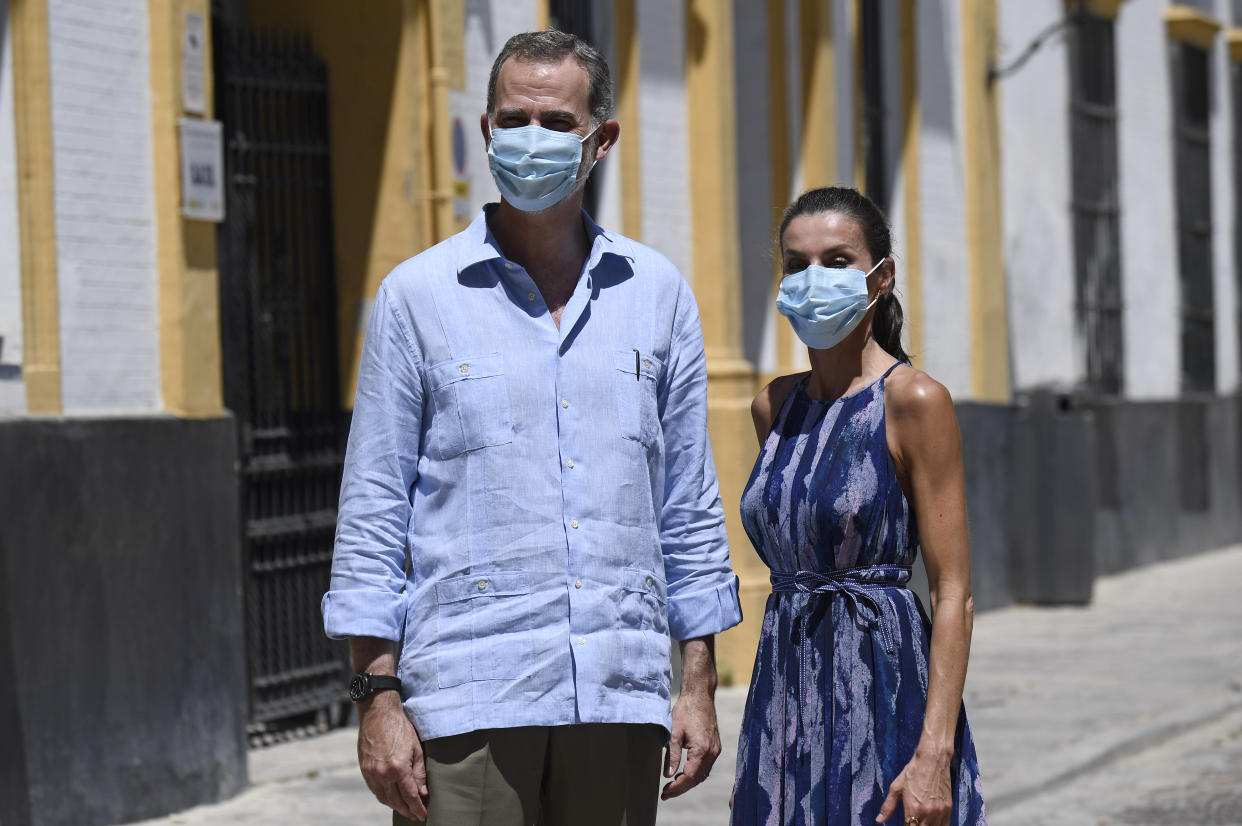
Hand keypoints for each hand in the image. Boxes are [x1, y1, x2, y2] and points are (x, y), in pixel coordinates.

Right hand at [357, 691, 427, 820]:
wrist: (378, 713)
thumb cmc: (401, 727)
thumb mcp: (416, 748)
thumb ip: (419, 773)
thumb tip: (422, 792)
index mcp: (398, 768)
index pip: (410, 796)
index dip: (418, 808)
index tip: (423, 815)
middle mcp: (383, 774)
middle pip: (396, 801)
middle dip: (407, 810)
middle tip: (416, 815)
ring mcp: (371, 773)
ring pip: (384, 798)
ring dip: (395, 806)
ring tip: (405, 810)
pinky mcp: (364, 769)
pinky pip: (375, 790)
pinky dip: (384, 797)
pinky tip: (391, 799)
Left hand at [661, 690, 721, 799]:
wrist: (700, 696)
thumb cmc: (686, 711)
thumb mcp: (674, 733)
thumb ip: (672, 755)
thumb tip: (668, 775)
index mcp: (702, 750)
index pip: (690, 777)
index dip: (677, 787)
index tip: (665, 792)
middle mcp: (712, 752)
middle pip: (697, 779)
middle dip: (681, 788)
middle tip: (666, 793)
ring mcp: (715, 750)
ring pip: (703, 774)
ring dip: (689, 782)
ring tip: (672, 786)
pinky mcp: (715, 746)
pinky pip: (706, 766)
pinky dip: (695, 773)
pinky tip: (684, 773)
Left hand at [876, 749, 952, 825]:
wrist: (932, 760)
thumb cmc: (913, 772)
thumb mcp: (896, 788)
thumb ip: (888, 806)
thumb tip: (879, 820)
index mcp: (913, 809)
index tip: (905, 824)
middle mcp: (928, 813)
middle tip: (912, 822)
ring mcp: (940, 812)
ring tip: (920, 822)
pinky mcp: (948, 809)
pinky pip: (945, 825)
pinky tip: (931, 824)